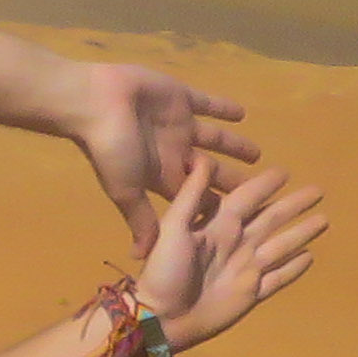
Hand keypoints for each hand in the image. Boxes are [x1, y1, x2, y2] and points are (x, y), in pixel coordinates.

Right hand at [64, 61, 260, 246]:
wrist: (95, 102)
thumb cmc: (112, 149)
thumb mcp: (127, 191)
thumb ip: (141, 220)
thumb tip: (141, 259)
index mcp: (162, 176)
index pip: (197, 197)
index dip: (217, 207)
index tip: (242, 221)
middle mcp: (173, 152)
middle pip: (210, 171)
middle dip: (232, 180)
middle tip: (262, 191)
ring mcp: (177, 125)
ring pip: (213, 139)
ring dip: (234, 146)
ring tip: (257, 154)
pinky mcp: (179, 97)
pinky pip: (207, 104)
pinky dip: (223, 109)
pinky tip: (241, 113)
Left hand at [132, 163, 325, 349]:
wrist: (163, 318)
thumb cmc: (165, 271)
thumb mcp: (173, 228)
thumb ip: (190, 196)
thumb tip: (201, 158)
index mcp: (217, 225)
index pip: (247, 198)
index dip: (264, 185)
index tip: (285, 171)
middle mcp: (235, 243)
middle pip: (271, 219)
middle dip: (293, 205)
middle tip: (317, 191)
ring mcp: (246, 269)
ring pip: (281, 246)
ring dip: (302, 233)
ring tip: (324, 220)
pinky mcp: (252, 293)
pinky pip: (279, 277)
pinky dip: (294, 268)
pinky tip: (310, 257)